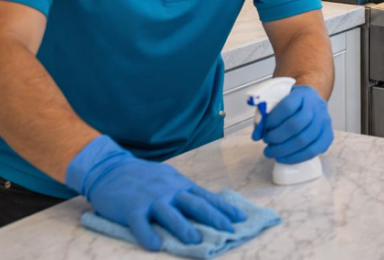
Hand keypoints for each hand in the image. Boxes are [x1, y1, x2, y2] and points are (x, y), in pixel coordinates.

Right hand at [65, 136, 245, 250]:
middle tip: (229, 231)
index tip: (241, 218)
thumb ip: (185, 192)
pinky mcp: (131, 209)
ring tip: (196, 241)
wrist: (111, 168)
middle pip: (195, 205)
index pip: (207, 198)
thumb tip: (208, 205)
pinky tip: (156, 246)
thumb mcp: (170, 179)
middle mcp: (169, 191)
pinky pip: (140, 224)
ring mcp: (150, 199)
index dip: (225, 209)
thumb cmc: (144, 177)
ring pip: (170, 214)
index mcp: (181, 185)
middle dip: (214, 218)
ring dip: (184, 228)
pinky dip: (148, 235)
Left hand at [251, 85, 332, 164]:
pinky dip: (297, 157)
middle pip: (296, 125)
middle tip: (266, 142)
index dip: (273, 120)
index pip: (287, 107)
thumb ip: (266, 111)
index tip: (263, 128)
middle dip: (277, 137)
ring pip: (305, 140)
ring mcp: (325, 121)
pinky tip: (284, 158)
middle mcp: (317, 106)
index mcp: (303, 94)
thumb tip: (257, 134)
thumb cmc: (293, 102)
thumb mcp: (279, 98)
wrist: (312, 101)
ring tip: (272, 152)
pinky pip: (314, 150)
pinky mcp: (328, 135)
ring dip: (284, 150)